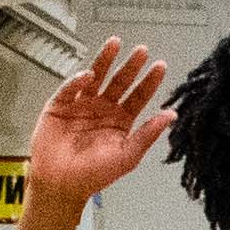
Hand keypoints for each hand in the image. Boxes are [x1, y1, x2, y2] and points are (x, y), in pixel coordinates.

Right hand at [25, 42, 179, 201]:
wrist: (61, 185)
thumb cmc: (93, 175)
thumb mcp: (127, 156)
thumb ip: (148, 134)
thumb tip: (171, 115)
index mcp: (120, 120)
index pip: (138, 96)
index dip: (149, 81)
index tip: (160, 66)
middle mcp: (102, 109)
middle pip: (119, 81)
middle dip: (130, 66)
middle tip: (142, 51)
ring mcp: (81, 105)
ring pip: (95, 77)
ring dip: (105, 60)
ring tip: (115, 43)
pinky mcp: (59, 106)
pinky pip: (69, 89)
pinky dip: (77, 81)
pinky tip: (88, 75)